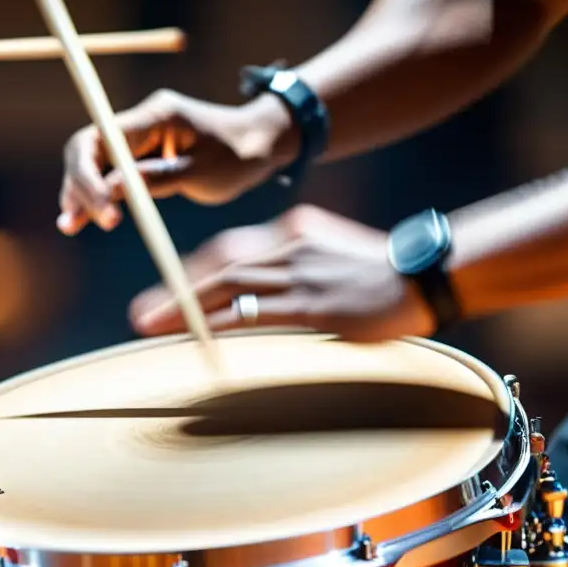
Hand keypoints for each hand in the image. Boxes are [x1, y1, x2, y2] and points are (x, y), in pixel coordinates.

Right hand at [57, 89, 293, 235]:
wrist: (263, 143)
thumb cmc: (240, 154)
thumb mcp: (203, 172)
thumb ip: (158, 179)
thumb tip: (112, 189)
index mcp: (156, 115)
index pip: (102, 138)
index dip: (91, 176)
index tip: (103, 212)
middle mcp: (142, 121)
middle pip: (89, 148)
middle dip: (79, 185)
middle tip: (74, 224)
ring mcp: (140, 137)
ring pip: (95, 161)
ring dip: (81, 191)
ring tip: (69, 225)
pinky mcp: (144, 154)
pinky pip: (111, 172)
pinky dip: (98, 193)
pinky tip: (81, 217)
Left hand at [129, 204, 436, 341]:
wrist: (426, 273)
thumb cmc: (383, 272)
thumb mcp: (332, 256)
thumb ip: (296, 268)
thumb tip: (263, 297)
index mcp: (293, 230)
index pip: (231, 250)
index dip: (193, 272)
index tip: (167, 291)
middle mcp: (288, 245)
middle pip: (219, 265)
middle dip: (175, 290)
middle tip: (141, 314)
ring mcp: (299, 273)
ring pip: (228, 286)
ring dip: (184, 307)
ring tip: (151, 326)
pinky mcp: (312, 302)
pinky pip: (254, 311)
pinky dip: (220, 322)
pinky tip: (196, 335)